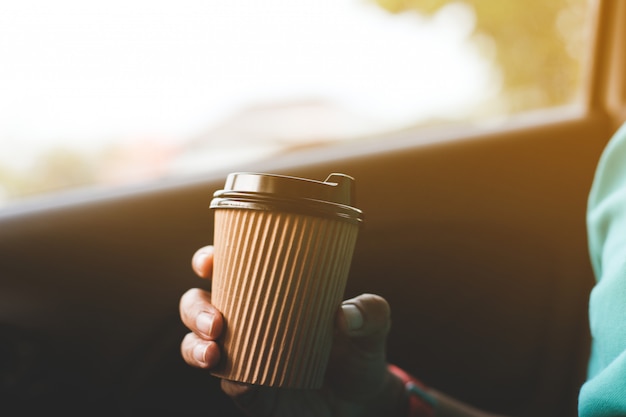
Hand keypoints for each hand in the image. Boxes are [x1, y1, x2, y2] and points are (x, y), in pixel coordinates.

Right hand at [179, 245, 407, 416]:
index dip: (208, 261)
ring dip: (195, 348)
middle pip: (197, 307)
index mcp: (266, 293)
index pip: (226, 269)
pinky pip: (232, 386)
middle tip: (218, 322)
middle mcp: (246, 322)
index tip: (208, 262)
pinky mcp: (253, 393)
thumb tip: (345, 315)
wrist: (363, 399)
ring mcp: (244, 358)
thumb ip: (369, 312)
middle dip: (196, 310)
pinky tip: (243, 381)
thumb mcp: (373, 325)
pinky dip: (233, 383)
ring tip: (215, 352)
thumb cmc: (359, 349)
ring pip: (196, 347)